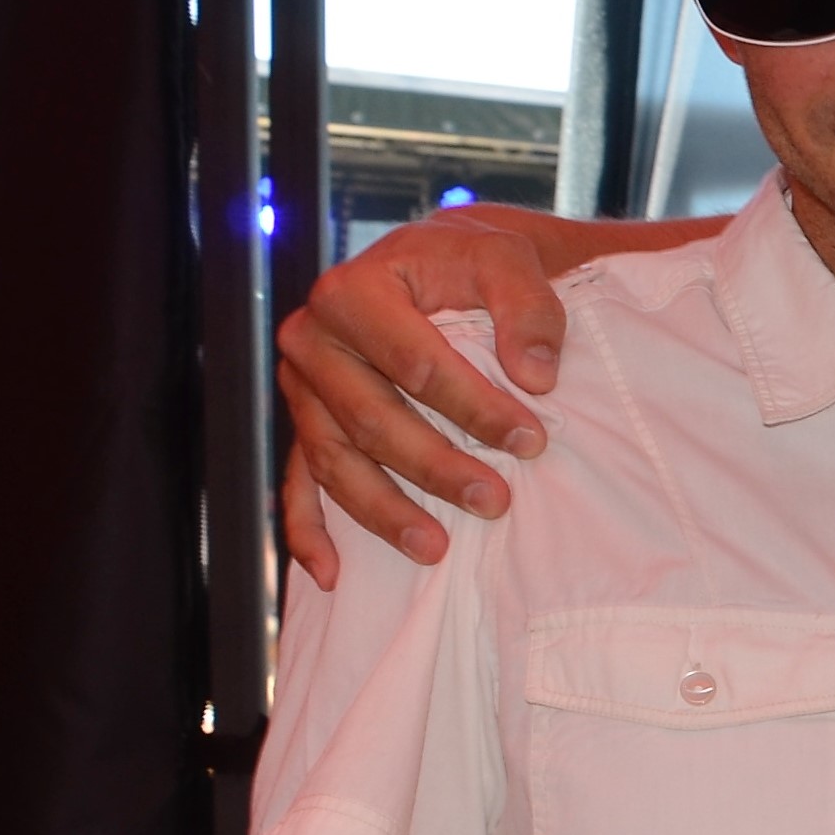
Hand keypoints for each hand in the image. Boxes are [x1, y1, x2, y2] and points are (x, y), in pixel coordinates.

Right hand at [274, 209, 573, 586]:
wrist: (440, 263)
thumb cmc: (472, 263)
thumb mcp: (508, 260)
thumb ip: (528, 308)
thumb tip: (536, 375)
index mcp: (353, 292)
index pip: (414, 364)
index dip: (474, 408)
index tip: (532, 441)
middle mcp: (312, 340)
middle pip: (371, 420)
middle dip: (435, 468)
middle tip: (496, 503)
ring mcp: (303, 388)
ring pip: (336, 460)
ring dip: (384, 510)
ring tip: (437, 548)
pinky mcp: (308, 423)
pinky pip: (298, 482)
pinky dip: (309, 531)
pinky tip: (332, 574)